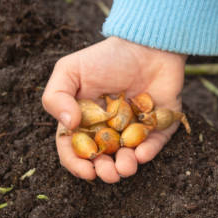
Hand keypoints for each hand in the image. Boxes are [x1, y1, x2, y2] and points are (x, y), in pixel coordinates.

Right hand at [42, 37, 186, 182]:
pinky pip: (155, 145)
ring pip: (129, 157)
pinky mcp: (160, 126)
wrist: (147, 44)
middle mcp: (110, 130)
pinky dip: (149, 152)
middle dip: (105, 171)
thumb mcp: (71, 70)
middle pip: (104, 160)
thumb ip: (57, 96)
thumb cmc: (107, 57)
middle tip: (109, 173)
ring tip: (126, 167)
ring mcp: (135, 130)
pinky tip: (142, 154)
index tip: (86, 171)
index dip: (78, 164)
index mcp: (85, 121)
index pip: (75, 150)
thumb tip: (69, 124)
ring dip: (126, 167)